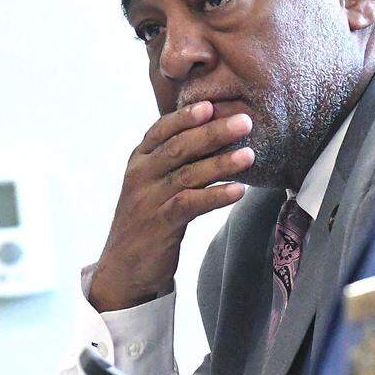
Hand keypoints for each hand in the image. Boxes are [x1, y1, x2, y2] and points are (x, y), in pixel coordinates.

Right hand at [89, 101, 254, 311]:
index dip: (186, 116)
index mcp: (139, 160)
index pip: (161, 130)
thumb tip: (216, 131)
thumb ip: (176, 160)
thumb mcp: (155, 184)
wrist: (124, 270)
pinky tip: (239, 191)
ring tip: (250, 155)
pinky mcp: (159, 225)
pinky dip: (215, 196)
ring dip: (222, 163)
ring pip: (187, 174)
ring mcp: (148, 200)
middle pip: (179, 147)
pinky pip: (190, 205)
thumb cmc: (149, 220)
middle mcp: (141, 175)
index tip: (212, 104)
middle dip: (214, 132)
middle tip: (245, 121)